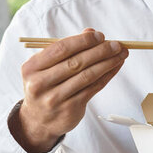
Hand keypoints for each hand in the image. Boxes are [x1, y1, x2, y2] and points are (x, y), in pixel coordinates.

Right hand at [10, 28, 127, 152]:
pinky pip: (92, 89)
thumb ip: (67, 49)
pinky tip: (114, 67)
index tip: (100, 36)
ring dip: (107, 63)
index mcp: (32, 67)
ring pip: (87, 76)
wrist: (38, 120)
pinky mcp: (69, 109)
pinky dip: (106, 76)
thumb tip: (91, 32)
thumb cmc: (45, 86)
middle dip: (100, 51)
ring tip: (120, 54)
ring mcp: (55, 98)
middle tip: (116, 45)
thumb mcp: (46, 66)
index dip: (83, 41)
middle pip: (76, 62)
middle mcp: (40, 83)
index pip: (61, 49)